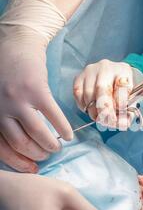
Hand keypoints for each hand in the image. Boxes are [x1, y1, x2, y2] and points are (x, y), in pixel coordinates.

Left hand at [0, 0, 72, 172]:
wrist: (15, 41)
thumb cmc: (5, 70)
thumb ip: (4, 119)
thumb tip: (22, 147)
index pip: (1, 148)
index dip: (18, 163)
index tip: (33, 168)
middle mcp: (0, 109)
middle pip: (20, 144)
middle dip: (37, 154)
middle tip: (47, 154)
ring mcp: (18, 100)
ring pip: (37, 135)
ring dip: (51, 145)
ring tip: (58, 146)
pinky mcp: (36, 91)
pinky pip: (54, 117)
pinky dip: (63, 129)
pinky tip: (69, 134)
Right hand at [73, 60, 142, 129]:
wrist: (113, 77)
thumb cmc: (122, 90)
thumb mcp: (130, 99)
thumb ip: (128, 112)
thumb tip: (122, 124)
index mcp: (122, 70)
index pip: (121, 85)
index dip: (120, 104)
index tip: (119, 119)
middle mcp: (105, 67)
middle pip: (101, 88)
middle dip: (104, 110)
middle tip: (107, 122)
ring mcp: (90, 71)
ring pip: (88, 94)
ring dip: (93, 111)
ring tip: (100, 118)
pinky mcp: (79, 77)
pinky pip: (77, 94)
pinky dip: (83, 106)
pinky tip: (90, 110)